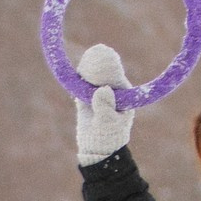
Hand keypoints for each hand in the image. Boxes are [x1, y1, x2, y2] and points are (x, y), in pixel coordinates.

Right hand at [75, 43, 133, 165]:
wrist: (96, 151)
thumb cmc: (107, 140)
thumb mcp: (106, 125)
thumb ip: (105, 108)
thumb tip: (104, 90)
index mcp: (124, 97)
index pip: (117, 76)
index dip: (110, 65)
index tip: (104, 53)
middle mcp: (113, 93)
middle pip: (106, 71)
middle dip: (99, 61)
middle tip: (97, 49)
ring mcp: (99, 94)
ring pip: (93, 76)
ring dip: (88, 67)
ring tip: (86, 60)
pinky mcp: (86, 98)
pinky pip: (81, 84)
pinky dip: (78, 78)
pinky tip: (77, 75)